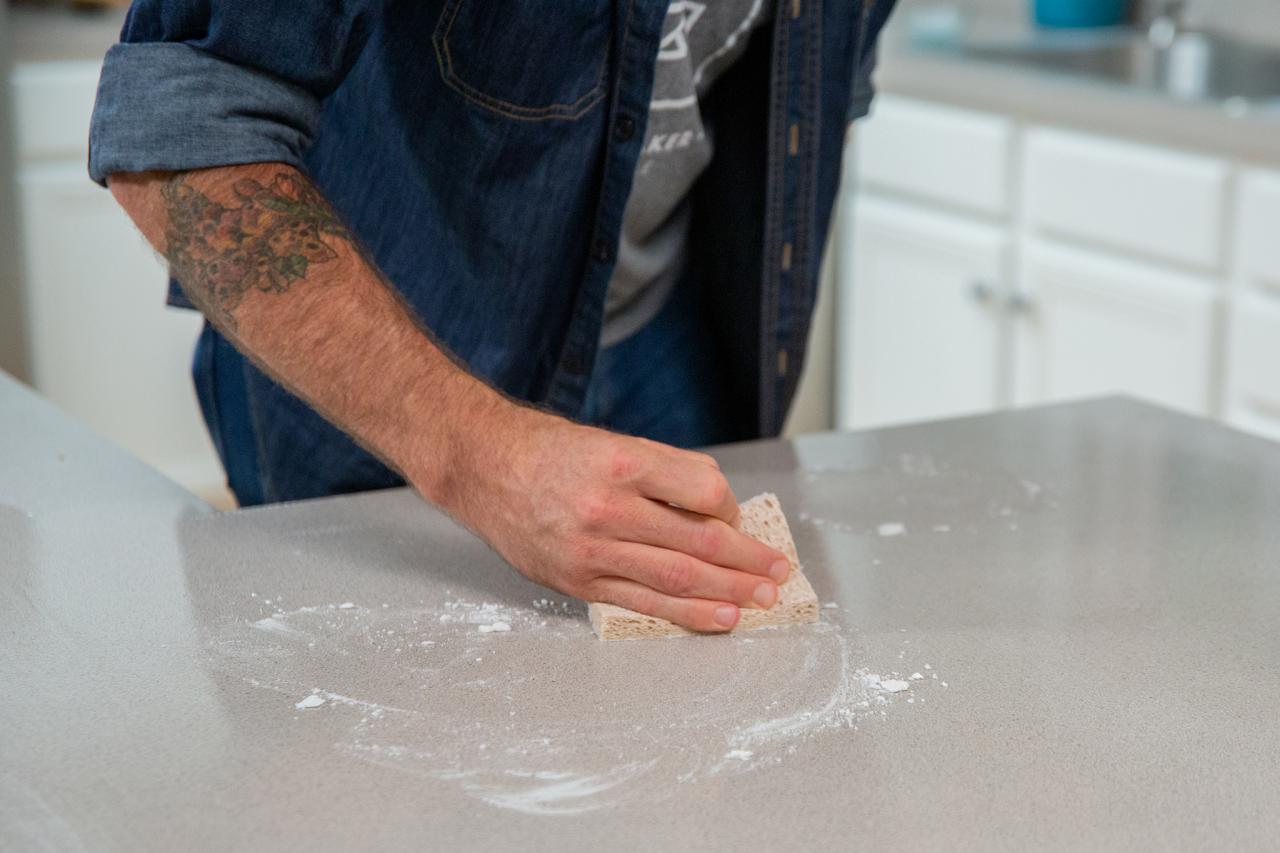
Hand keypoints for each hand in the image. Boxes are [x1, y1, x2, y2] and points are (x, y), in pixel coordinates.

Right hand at [436, 403, 791, 631]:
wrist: (483, 467)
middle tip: (778, 571)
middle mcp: (608, 507)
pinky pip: (644, 602)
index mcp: (622, 462)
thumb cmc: (549, 452)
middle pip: (698, 541)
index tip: (738, 518)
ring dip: (729, 591)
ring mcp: (591, 549)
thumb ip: (663, 473)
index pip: (704, 490)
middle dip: (747, 560)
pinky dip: (688, 613)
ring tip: (763, 599)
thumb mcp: (610, 443)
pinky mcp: (578, 580)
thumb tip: (717, 513)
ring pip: (677, 577)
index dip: (732, 508)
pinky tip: (721, 617)